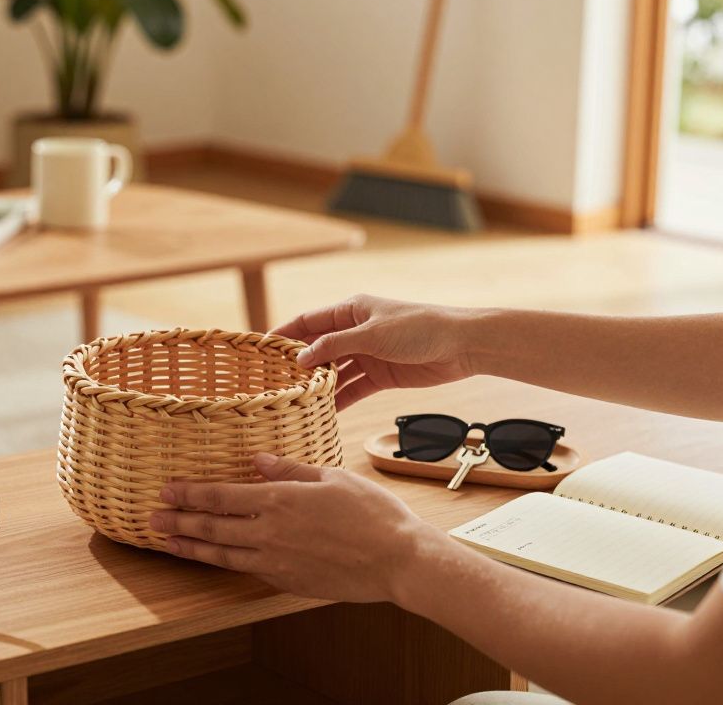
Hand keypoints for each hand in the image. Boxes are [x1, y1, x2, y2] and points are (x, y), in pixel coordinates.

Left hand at [150, 453, 435, 602]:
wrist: (398, 560)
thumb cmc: (373, 513)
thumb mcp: (332, 477)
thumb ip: (289, 469)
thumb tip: (256, 460)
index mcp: (280, 499)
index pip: (221, 496)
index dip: (189, 494)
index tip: (166, 490)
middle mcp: (270, 532)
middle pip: (212, 527)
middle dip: (178, 522)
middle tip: (151, 519)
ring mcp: (276, 561)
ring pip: (222, 554)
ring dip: (191, 549)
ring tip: (166, 544)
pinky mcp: (287, 581)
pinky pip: (246, 570)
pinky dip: (223, 564)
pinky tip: (213, 559)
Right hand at [272, 295, 481, 409]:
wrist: (462, 345)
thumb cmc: (419, 328)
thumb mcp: (371, 334)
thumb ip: (335, 345)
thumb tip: (300, 359)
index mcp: (350, 310)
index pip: (308, 322)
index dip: (284, 334)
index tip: (260, 349)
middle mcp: (355, 331)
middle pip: (317, 349)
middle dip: (296, 365)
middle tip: (272, 383)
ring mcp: (367, 354)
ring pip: (334, 371)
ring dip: (317, 385)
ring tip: (294, 402)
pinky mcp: (381, 375)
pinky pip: (353, 388)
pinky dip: (339, 399)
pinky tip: (322, 411)